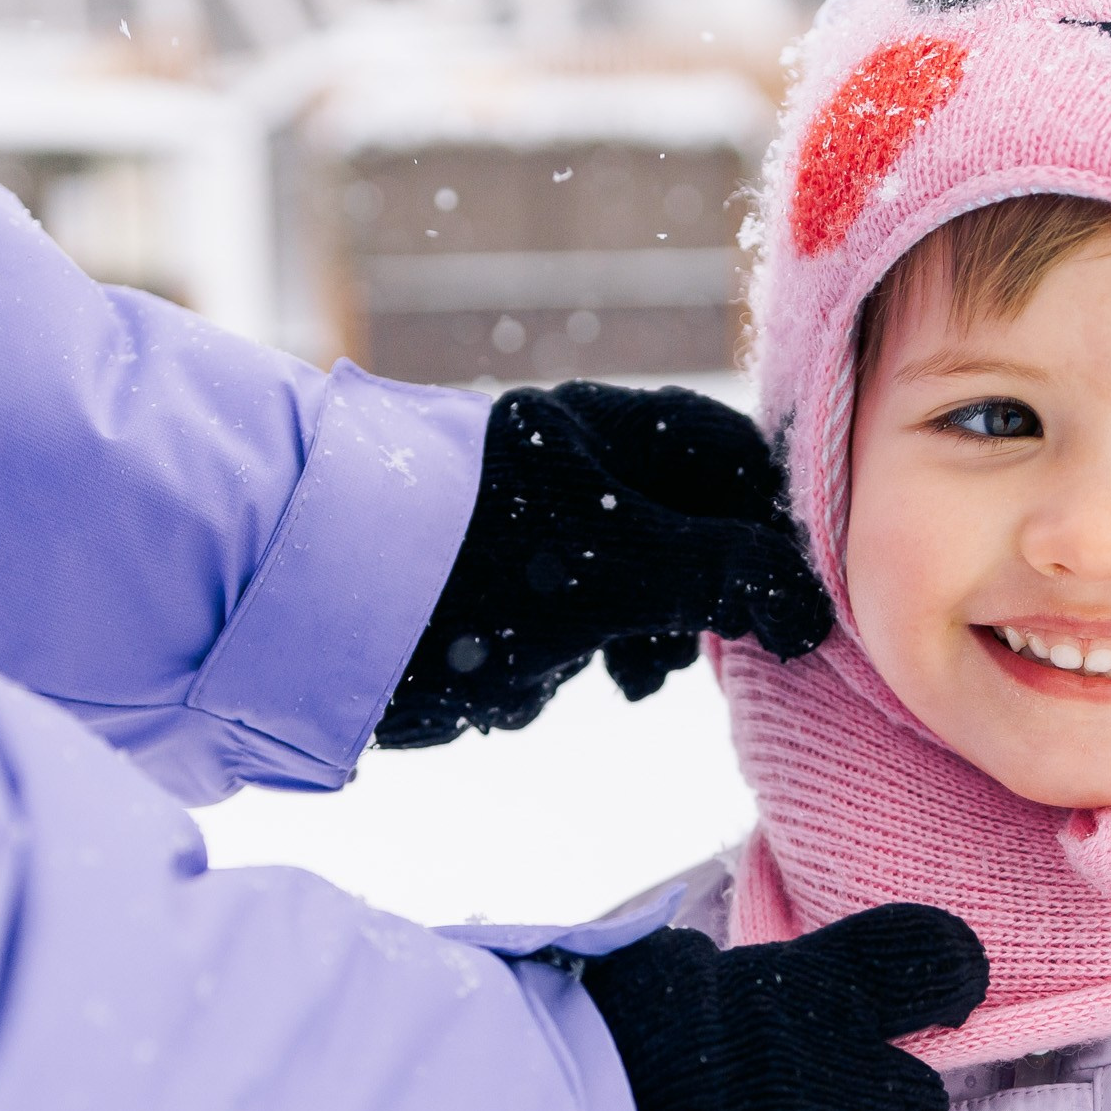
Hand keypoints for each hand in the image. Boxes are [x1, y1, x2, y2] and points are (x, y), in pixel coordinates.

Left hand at [377, 383, 835, 747]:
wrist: (301, 608)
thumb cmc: (471, 569)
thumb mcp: (619, 570)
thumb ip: (725, 577)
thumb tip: (809, 607)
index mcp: (606, 427)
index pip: (733, 457)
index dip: (773, 525)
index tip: (787, 598)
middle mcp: (570, 461)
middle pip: (686, 522)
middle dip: (700, 596)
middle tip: (702, 652)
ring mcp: (527, 520)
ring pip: (629, 578)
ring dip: (637, 634)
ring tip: (630, 677)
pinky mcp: (484, 581)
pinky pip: (559, 617)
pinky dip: (565, 655)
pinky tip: (540, 683)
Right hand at [574, 904, 987, 1110]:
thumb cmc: (563, 1054)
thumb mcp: (651, 972)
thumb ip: (737, 983)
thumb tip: (757, 983)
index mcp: (815, 1001)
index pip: (934, 960)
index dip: (947, 972)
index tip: (943, 991)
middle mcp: (843, 1106)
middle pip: (917, 1106)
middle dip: (872, 1107)